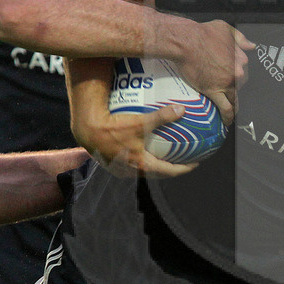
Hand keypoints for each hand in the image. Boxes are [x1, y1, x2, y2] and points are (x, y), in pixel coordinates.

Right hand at [81, 104, 197, 177]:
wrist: (88, 130)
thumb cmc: (115, 127)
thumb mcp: (141, 121)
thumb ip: (162, 116)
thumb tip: (182, 109)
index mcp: (143, 165)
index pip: (170, 171)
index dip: (184, 168)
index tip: (195, 164)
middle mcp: (133, 171)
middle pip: (158, 174)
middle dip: (171, 169)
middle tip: (182, 161)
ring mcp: (121, 170)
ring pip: (143, 171)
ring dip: (155, 166)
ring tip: (164, 157)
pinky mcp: (111, 164)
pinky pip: (131, 165)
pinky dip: (141, 161)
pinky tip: (142, 152)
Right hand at [176, 21, 253, 125]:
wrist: (185, 41)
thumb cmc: (203, 32)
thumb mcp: (225, 28)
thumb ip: (240, 38)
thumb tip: (252, 46)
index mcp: (241, 58)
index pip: (244, 72)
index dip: (238, 78)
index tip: (235, 82)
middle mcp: (237, 72)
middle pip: (240, 86)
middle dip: (235, 91)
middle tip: (229, 95)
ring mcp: (226, 83)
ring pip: (235, 99)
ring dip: (235, 106)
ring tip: (234, 114)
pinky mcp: (214, 91)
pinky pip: (225, 108)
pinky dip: (228, 116)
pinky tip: (228, 122)